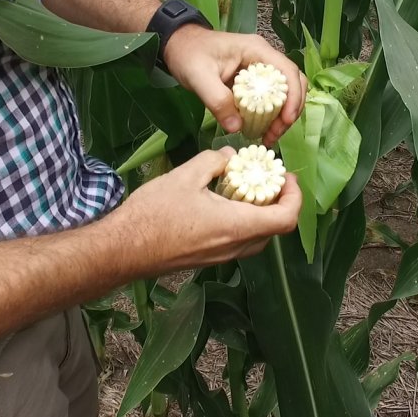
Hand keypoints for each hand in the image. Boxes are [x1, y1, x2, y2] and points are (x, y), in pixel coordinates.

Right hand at [105, 148, 301, 274]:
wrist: (122, 249)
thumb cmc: (153, 214)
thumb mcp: (186, 175)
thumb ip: (214, 161)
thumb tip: (229, 157)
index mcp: (236, 226)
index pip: (285, 219)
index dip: (295, 197)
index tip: (286, 177)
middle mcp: (234, 247)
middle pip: (274, 229)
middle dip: (279, 202)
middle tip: (268, 179)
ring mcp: (221, 257)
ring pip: (257, 238)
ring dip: (260, 213)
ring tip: (246, 188)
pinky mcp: (208, 259)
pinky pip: (238, 242)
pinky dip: (242, 222)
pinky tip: (223, 203)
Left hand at [163, 25, 307, 144]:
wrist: (177, 45)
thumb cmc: (188, 55)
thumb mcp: (199, 77)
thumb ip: (217, 100)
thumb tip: (237, 128)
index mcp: (257, 50)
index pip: (288, 72)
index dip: (293, 97)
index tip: (285, 120)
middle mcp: (264, 57)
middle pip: (293, 83)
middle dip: (290, 110)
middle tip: (275, 133)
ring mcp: (260, 68)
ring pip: (285, 92)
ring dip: (282, 115)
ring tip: (270, 136)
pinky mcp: (253, 80)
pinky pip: (271, 97)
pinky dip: (271, 115)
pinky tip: (262, 129)